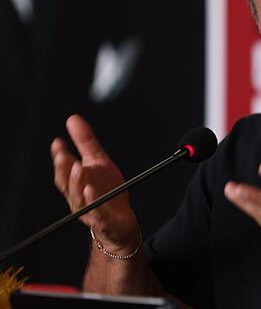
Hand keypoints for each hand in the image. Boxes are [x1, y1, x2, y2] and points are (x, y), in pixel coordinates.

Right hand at [51, 114, 138, 253]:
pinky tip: (91, 189)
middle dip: (63, 169)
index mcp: (77, 183)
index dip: (60, 157)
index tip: (58, 143)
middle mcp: (79, 197)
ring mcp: (90, 209)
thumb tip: (73, 119)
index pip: (64, 169)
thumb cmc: (107, 193)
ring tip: (79, 168)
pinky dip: (93, 200)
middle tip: (63, 155)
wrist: (121, 222)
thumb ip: (86, 142)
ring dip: (77, 183)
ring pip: (79, 197)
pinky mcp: (104, 220)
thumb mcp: (99, 162)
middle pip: (67, 184)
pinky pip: (97, 211)